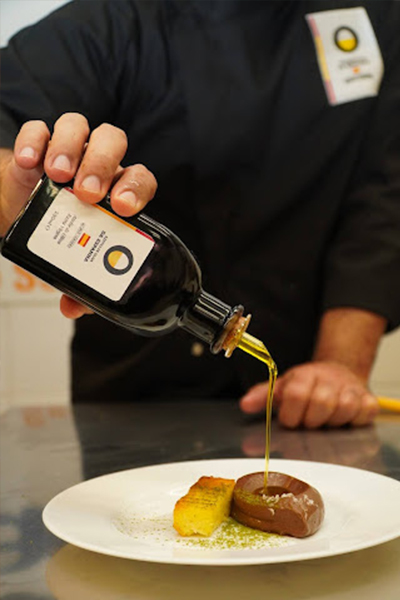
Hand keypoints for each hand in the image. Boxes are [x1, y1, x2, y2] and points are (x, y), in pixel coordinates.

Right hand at [0, 112, 156, 317]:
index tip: (124, 207)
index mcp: (118, 190)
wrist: (26, 214)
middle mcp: (98, 164)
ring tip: (57, 176)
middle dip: (102, 165)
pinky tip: (30, 163)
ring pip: (79, 128)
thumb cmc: (62, 233)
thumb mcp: (74, 260)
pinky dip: (35, 140)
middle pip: (112, 143)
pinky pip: (39, 130)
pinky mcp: (39, 145)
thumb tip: (74, 308)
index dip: (136, 188)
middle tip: (88, 193)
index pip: (139, 178)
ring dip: (70, 148)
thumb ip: (80, 283)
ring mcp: (70, 151)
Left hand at [239, 361, 378, 427]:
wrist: (336, 373)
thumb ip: (262, 396)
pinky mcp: (368, 399)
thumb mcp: (282, 387)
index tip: (290, 420)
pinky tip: (344, 419)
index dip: (291, 414)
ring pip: (344, 409)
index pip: (296, 394)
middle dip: (311, 420)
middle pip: (321, 403)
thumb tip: (245, 405)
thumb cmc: (306, 385)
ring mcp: (350, 388)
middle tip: (308, 421)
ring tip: (324, 420)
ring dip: (332, 422)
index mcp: (304, 375)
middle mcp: (329, 378)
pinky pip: (364, 413)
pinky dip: (355, 421)